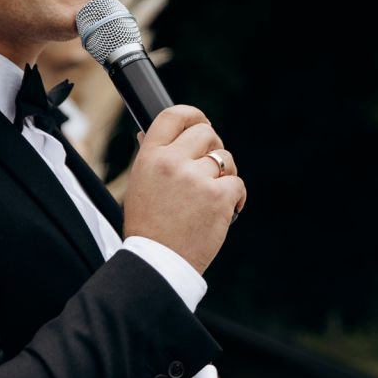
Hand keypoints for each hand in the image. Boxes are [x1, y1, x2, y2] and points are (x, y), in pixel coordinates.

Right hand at [122, 105, 246, 273]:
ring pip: (225, 158)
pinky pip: (237, 183)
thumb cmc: (148, 227)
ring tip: (212, 195)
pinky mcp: (219, 196)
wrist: (158, 262)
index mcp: (150, 157)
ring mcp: (196, 178)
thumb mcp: (139, 186)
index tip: (202, 122)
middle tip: (209, 168)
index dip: (193, 115)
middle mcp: (172, 162)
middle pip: (206, 133)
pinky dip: (236, 196)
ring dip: (225, 174)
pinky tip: (226, 209)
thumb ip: (152, 158)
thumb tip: (152, 134)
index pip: (174, 116)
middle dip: (212, 148)